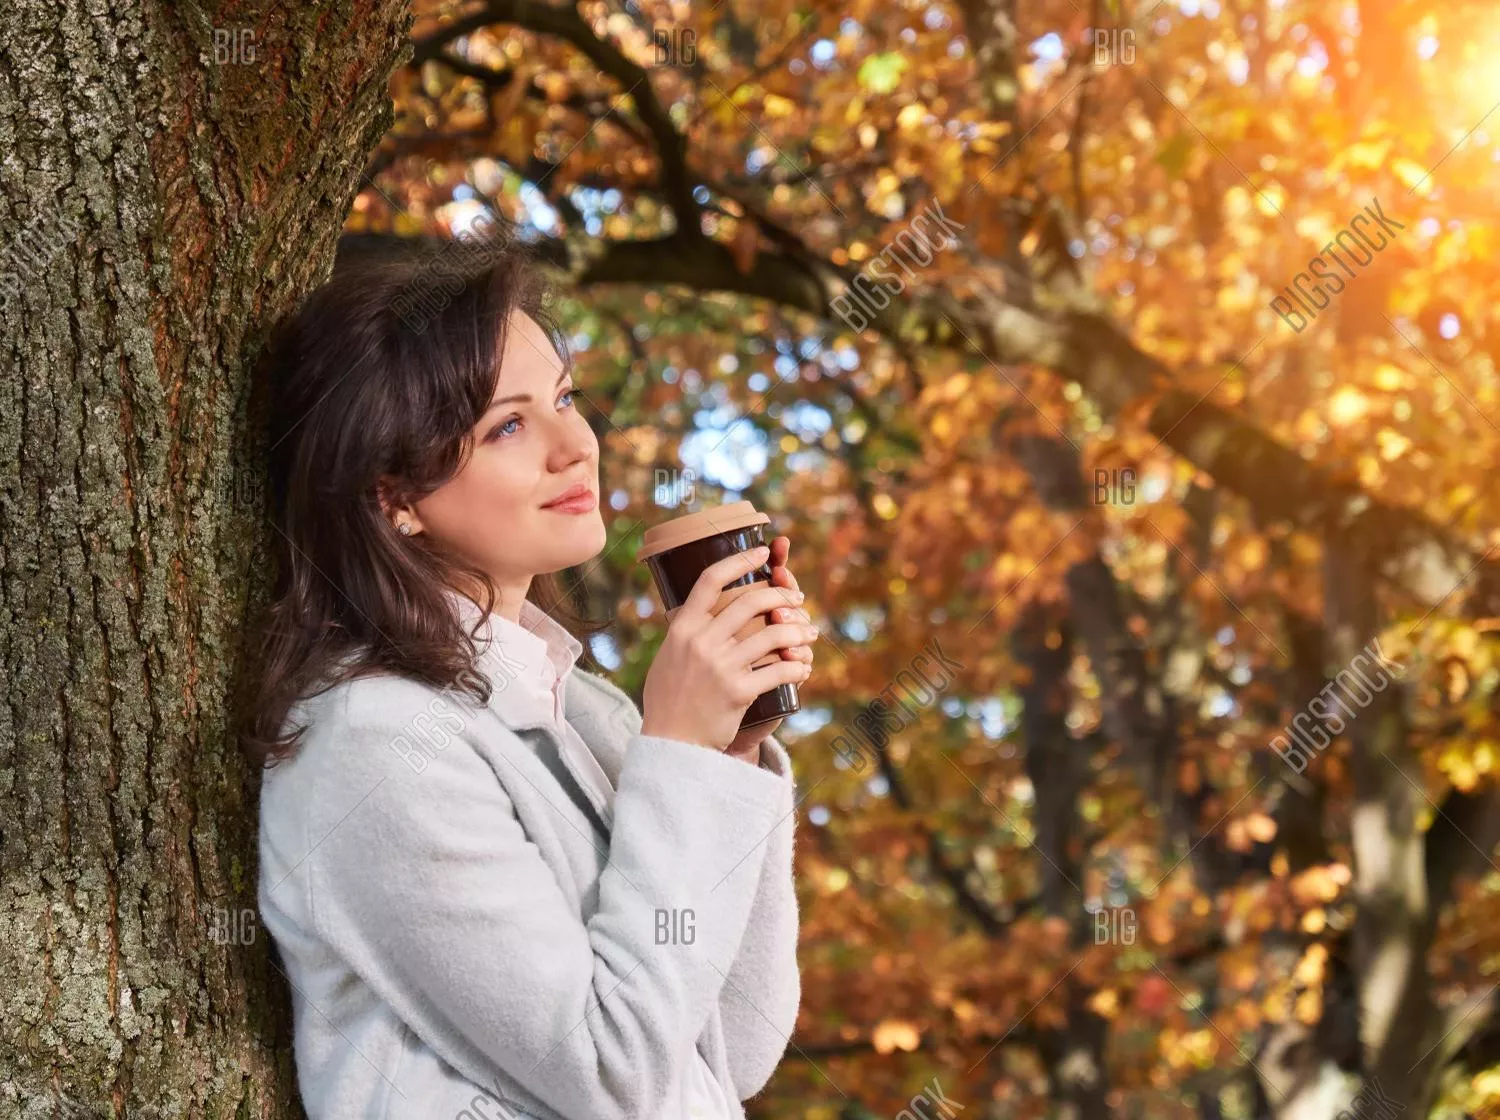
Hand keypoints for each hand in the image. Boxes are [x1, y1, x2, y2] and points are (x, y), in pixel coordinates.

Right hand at [640, 544, 816, 750]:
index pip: (711, 580)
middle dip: (781, 596)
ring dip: (798, 632)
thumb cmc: (669, 700)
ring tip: (809, 635)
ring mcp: (720, 666)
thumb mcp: (667, 657)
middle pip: (751, 602)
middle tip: (797, 601)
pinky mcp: (739, 691)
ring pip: (773, 635)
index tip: (763, 551)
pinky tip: (803, 668)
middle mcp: (701, 642)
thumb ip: (685, 632)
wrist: (671, 743)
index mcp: (682, 628)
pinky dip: (796, 667)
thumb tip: (701, 609)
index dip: (740, 560)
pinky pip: (779, 671)